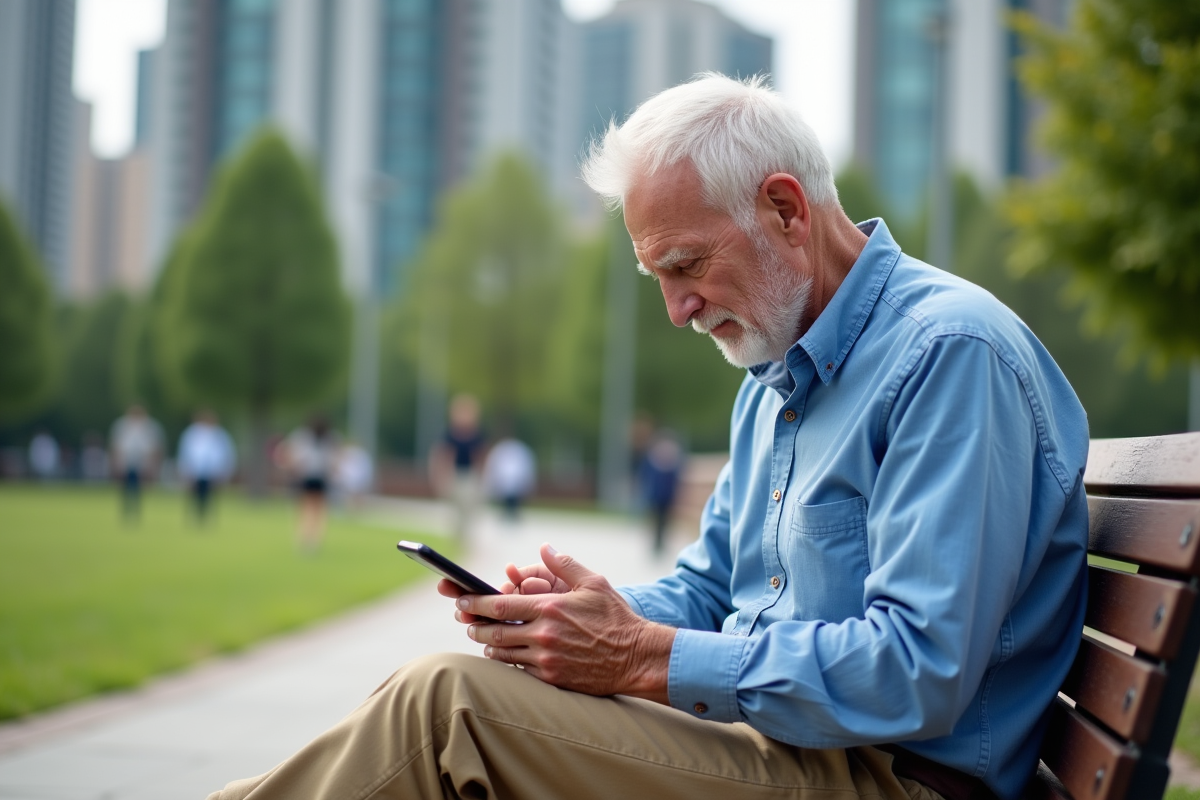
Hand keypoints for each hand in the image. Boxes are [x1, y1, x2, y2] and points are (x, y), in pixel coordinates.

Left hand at [455, 543, 675, 701]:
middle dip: (476, 626)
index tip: (460, 599)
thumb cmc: (615, 617)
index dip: (475, 603)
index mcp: (550, 608)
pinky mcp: (552, 678)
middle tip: (468, 621)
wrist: (636, 657)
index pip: (500, 605)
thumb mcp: (594, 583)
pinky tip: (506, 656)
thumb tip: (544, 548)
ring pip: (503, 654)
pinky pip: (520, 670)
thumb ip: (565, 564)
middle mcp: (544, 635)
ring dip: (489, 646)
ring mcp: (546, 659)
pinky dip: (508, 662)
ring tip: (484, 638)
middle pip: (494, 632)